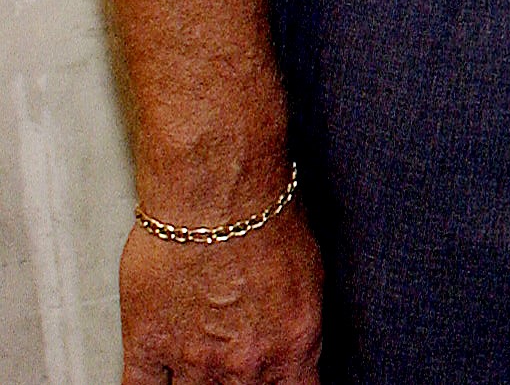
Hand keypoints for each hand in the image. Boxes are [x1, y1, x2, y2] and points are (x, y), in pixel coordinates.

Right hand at [119, 209, 321, 384]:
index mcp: (293, 346)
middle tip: (235, 368)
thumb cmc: (267, 218)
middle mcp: (244, 364)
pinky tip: (160, 382)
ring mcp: (192, 360)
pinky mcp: (147, 346)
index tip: (276, 381)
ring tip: (201, 367)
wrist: (218, 194)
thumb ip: (295, 324)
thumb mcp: (310, 277)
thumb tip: (288, 341)